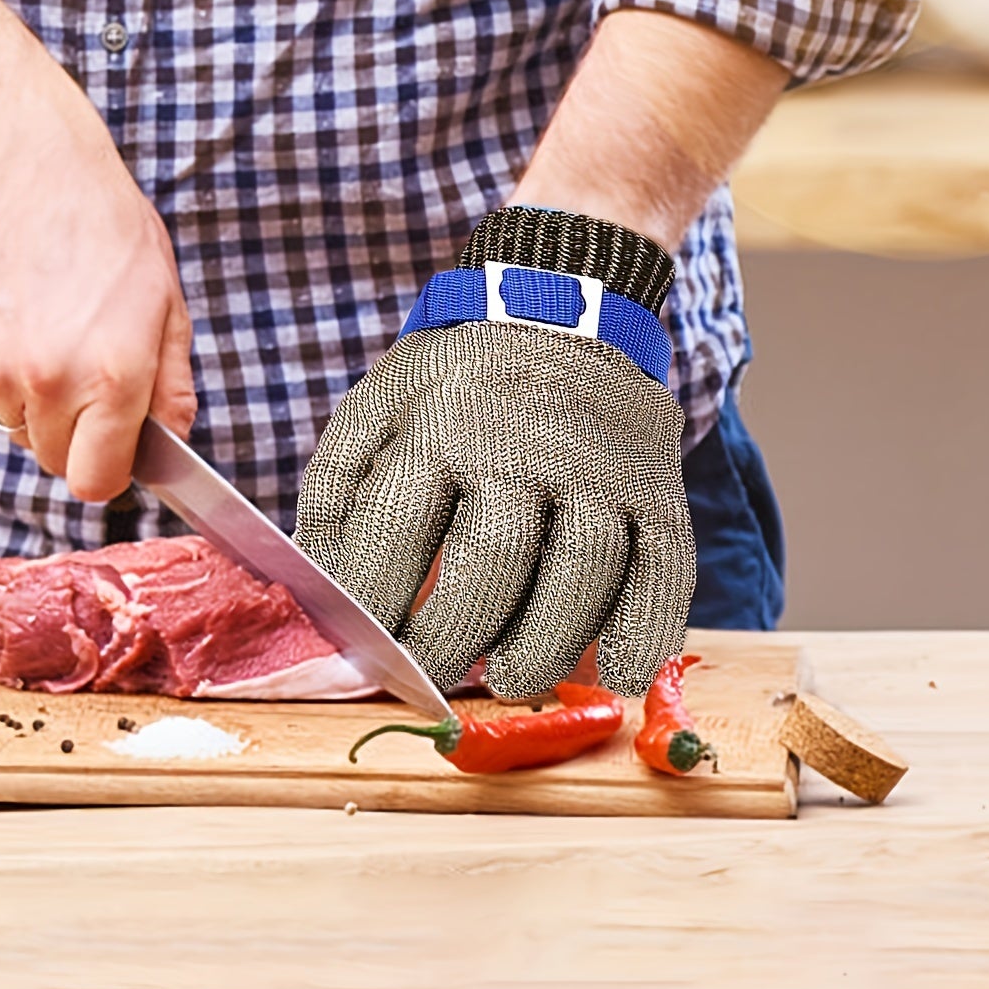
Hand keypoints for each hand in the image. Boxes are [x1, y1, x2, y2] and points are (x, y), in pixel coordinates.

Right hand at [0, 0, 196, 503]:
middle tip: (95, 386)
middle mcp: (55, 383)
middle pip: (60, 465)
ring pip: (26, 436)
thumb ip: (172, 385)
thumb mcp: (168, 305)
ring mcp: (5, 374)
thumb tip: (173, 439)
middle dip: (81, 440)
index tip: (120, 448)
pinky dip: (14, 386)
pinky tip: (32, 333)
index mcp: (116, 375)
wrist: (35, 177)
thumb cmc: (112, 234)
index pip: (99, 481)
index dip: (113, 470)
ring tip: (62, 349)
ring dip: (45, 413)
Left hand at [294, 319, 692, 698]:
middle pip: (493, 559)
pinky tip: (619, 674)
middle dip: (453, 638)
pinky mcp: (660, 488)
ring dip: (544, 645)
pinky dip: (647, 632)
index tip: (367, 657)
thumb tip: (323, 591)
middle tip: (433, 680)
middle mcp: (522, 442)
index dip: (376, 607)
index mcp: (438, 422)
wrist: (561, 308)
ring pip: (581, 572)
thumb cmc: (452, 384)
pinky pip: (665, 570)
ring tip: (511, 680)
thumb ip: (337, 494)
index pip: (398, 531)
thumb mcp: (375, 409)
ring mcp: (599, 467)